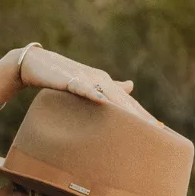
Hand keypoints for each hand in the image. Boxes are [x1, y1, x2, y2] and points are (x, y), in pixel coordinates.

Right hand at [0, 45, 146, 119]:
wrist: (34, 64)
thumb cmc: (61, 76)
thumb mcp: (88, 83)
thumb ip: (109, 86)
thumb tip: (130, 85)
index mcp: (105, 82)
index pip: (127, 102)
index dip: (143, 115)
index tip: (160, 130)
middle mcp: (100, 79)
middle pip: (124, 101)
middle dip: (140, 116)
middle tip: (156, 131)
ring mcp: (85, 78)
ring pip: (109, 96)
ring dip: (125, 109)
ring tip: (139, 122)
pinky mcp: (69, 79)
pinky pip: (83, 88)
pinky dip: (93, 94)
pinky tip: (104, 102)